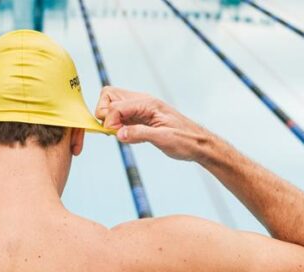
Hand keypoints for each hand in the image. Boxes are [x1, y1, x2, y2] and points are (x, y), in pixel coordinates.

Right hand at [95, 86, 214, 161]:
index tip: (115, 134)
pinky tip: (126, 135)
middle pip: (110, 95)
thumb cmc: (185, 140)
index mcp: (148, 103)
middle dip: (104, 113)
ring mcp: (140, 108)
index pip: (116, 105)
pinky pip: (121, 115)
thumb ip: (140, 134)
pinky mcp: (140, 117)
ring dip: (110, 118)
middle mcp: (142, 102)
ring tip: (120, 133)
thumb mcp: (163, 139)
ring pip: (113, 103)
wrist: (198, 144)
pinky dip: (117, 124)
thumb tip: (118, 133)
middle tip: (114, 130)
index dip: (109, 120)